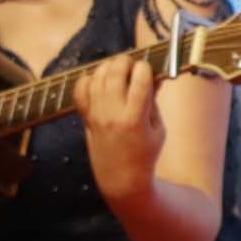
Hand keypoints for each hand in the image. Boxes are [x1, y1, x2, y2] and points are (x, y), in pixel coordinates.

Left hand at [72, 42, 161, 162]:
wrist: (121, 179)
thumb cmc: (146, 154)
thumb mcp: (159, 129)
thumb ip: (154, 101)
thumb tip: (153, 75)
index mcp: (135, 119)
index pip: (140, 79)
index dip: (146, 68)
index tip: (148, 70)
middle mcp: (113, 114)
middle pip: (115, 72)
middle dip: (126, 61)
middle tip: (132, 65)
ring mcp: (97, 115)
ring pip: (97, 76)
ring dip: (109, 67)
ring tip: (118, 72)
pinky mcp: (87, 118)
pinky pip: (81, 89)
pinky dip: (90, 79)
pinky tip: (101, 83)